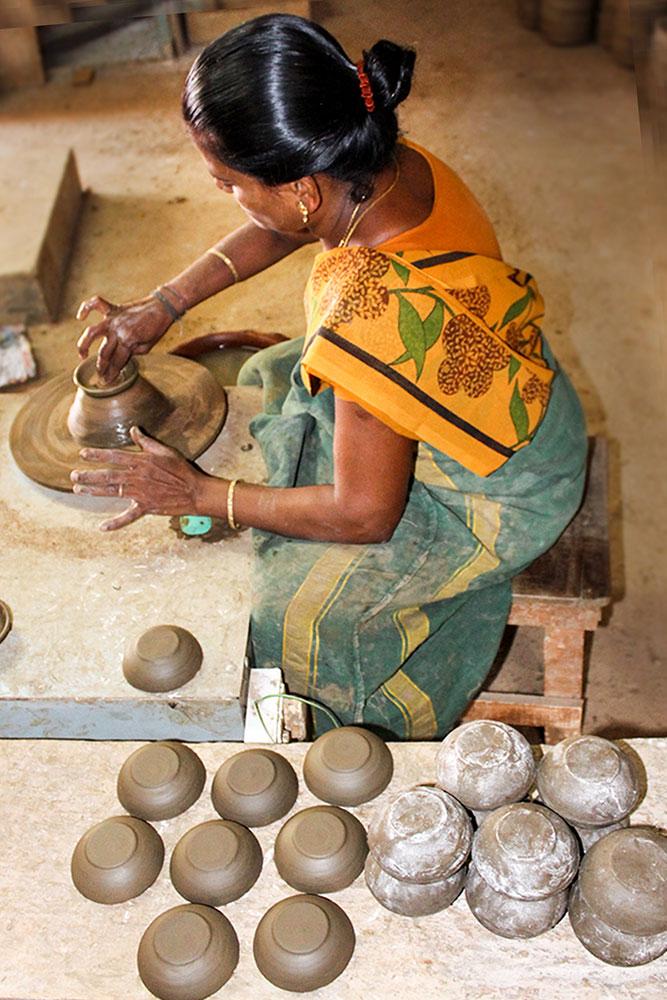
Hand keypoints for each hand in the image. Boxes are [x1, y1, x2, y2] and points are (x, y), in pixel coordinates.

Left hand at [70, 427, 213, 530]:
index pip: (115, 456)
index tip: (82, 454)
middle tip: (73, 476)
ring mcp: (140, 493)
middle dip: (89, 475)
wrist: (195, 491)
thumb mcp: (166, 451)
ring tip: (78, 490)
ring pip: (112, 492)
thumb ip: (147, 442)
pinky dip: (115, 523)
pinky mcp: (146, 507)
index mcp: (142, 462)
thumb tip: (133, 429)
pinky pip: (128, 517)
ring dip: (94, 491)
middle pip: (108, 475)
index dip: (97, 455)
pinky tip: (102, 527)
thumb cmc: (182, 470)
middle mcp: (137, 477)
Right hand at [76, 294, 173, 383]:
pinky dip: (85, 308)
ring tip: (83, 356)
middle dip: (101, 367)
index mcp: (129, 341)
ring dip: (84, 345)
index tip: (107, 381)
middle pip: (104, 353)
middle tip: (100, 376)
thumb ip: (132, 352)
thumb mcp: (148, 346)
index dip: (112, 374)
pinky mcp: (114, 308)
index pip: (117, 362)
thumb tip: (120, 357)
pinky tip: (80, 317)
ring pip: (92, 332)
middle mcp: (118, 331)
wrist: (163, 306)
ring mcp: (114, 319)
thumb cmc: (157, 328)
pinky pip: (96, 304)